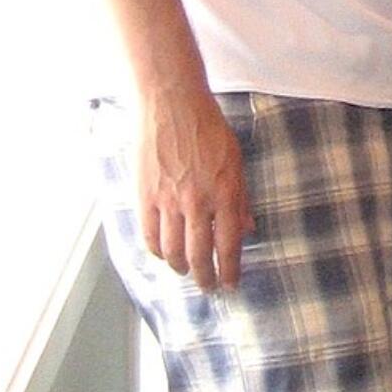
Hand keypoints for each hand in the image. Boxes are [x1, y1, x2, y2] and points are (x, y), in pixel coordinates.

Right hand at [137, 87, 254, 291]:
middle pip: (199, 254)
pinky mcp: (144, 194)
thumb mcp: (236, 161)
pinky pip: (149, 234)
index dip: (229, 271)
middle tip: (207, 287)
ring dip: (180, 268)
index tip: (230, 285)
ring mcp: (168, 200)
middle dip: (205, 277)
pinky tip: (163, 255)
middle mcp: (196, 202)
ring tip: (186, 272)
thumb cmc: (208, 129)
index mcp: (224, 194)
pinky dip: (156, 250)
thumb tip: (246, 229)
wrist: (172, 104)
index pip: (228, 246)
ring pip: (172, 250)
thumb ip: (240, 198)